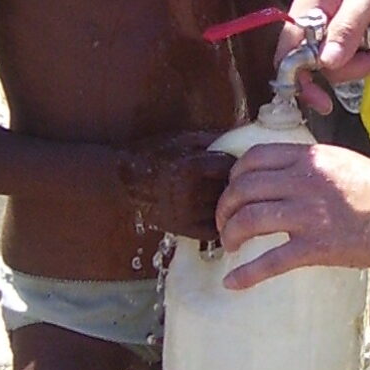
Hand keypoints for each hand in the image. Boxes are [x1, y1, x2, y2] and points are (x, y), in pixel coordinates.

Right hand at [119, 134, 235, 242]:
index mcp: (191, 168)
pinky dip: (220, 219)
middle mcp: (190, 193)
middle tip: (230, 178)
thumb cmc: (156, 155)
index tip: (232, 162)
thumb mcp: (184, 140)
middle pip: (230, 189)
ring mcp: (187, 214)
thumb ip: (215, 140)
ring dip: (228, 202)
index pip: (231, 167)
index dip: (234, 163)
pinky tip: (216, 209)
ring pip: (225, 209)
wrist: (125, 182)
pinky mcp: (184, 229)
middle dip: (233, 182)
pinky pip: (216, 227)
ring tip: (221, 192)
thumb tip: (244, 140)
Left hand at [215, 139, 369, 287]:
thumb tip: (290, 176)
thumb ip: (313, 167)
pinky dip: (247, 274)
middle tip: (225, 222)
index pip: (254, 158)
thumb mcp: (344, 162)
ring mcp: (309, 215)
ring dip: (231, 234)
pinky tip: (233, 282)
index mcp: (310, 159)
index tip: (233, 190)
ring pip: (249, 220)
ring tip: (229, 245)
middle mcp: (304, 182)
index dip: (235, 176)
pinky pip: (271, 261)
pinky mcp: (317, 247)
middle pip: (243, 189)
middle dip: (225, 208)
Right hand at [288, 0, 369, 106]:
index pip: (288, 56)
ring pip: (352, 67)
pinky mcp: (354, 39)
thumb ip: (346, 29)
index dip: (300, 82)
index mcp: (307, 12)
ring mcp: (336, 34)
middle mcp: (316, 27)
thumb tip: (326, 64)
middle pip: (330, 68)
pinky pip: (366, 61)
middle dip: (367, 62)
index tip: (322, 102)